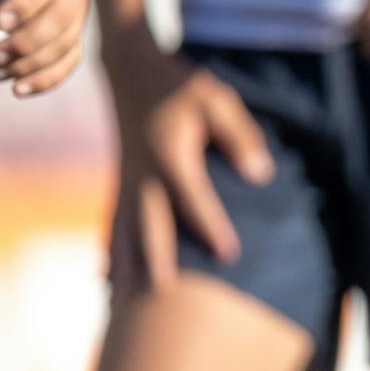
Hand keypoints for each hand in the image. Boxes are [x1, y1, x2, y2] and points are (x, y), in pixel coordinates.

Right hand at [103, 26, 274, 285]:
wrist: (130, 70)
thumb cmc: (182, 87)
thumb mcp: (217, 100)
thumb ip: (239, 135)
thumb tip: (260, 174)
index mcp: (169, 155)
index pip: (193, 197)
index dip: (211, 225)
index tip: (230, 255)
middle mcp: (143, 173)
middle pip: (150, 222)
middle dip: (156, 257)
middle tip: (164, 294)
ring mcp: (128, 180)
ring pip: (125, 228)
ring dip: (126, 263)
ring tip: (126, 301)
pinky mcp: (123, 183)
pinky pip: (116, 222)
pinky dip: (113, 249)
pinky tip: (109, 278)